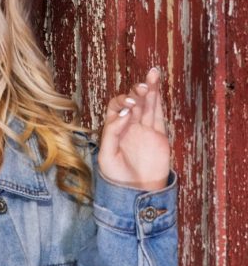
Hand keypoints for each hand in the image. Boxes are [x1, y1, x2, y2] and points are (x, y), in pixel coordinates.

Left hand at [97, 67, 170, 190]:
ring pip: (148, 105)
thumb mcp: (106, 155)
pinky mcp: (159, 135)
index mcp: (113, 129)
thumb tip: (125, 113)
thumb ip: (112, 132)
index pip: (116, 108)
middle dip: (136, 92)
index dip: (121, 103)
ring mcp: (144, 129)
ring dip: (149, 89)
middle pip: (133, 102)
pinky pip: (158, 115)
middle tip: (141, 87)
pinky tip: (156, 86)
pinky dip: (158, 101)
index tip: (128, 107)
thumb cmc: (117, 176)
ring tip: (152, 74)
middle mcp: (129, 127)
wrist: (136, 191)